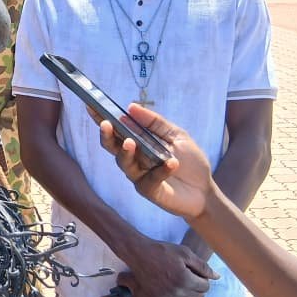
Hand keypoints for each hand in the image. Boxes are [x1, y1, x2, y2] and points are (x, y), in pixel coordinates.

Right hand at [99, 103, 215, 220]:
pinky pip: (149, 179)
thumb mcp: (176, 135)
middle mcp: (134, 159)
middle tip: (106, 125)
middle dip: (107, 136)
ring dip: (126, 152)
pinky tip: (172, 163)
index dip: (102, 119)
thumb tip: (131, 106)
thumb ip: (154, 122)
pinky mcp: (149, 190)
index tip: (91, 106)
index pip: (116, 130)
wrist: (205, 190)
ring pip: (124, 163)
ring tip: (131, 142)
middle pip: (112, 147)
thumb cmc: (190, 161)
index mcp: (138, 143)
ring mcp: (139, 175)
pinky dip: (161, 170)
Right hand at [118, 240, 217, 296]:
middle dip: (199, 288)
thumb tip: (217, 277)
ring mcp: (168, 296)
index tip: (199, 276)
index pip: (205, 286)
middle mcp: (178, 290)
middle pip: (198, 296)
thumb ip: (203, 266)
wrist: (139, 254)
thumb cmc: (162, 250)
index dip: (205, 280)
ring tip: (186, 288)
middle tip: (193, 281)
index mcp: (186, 277)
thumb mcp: (185, 253)